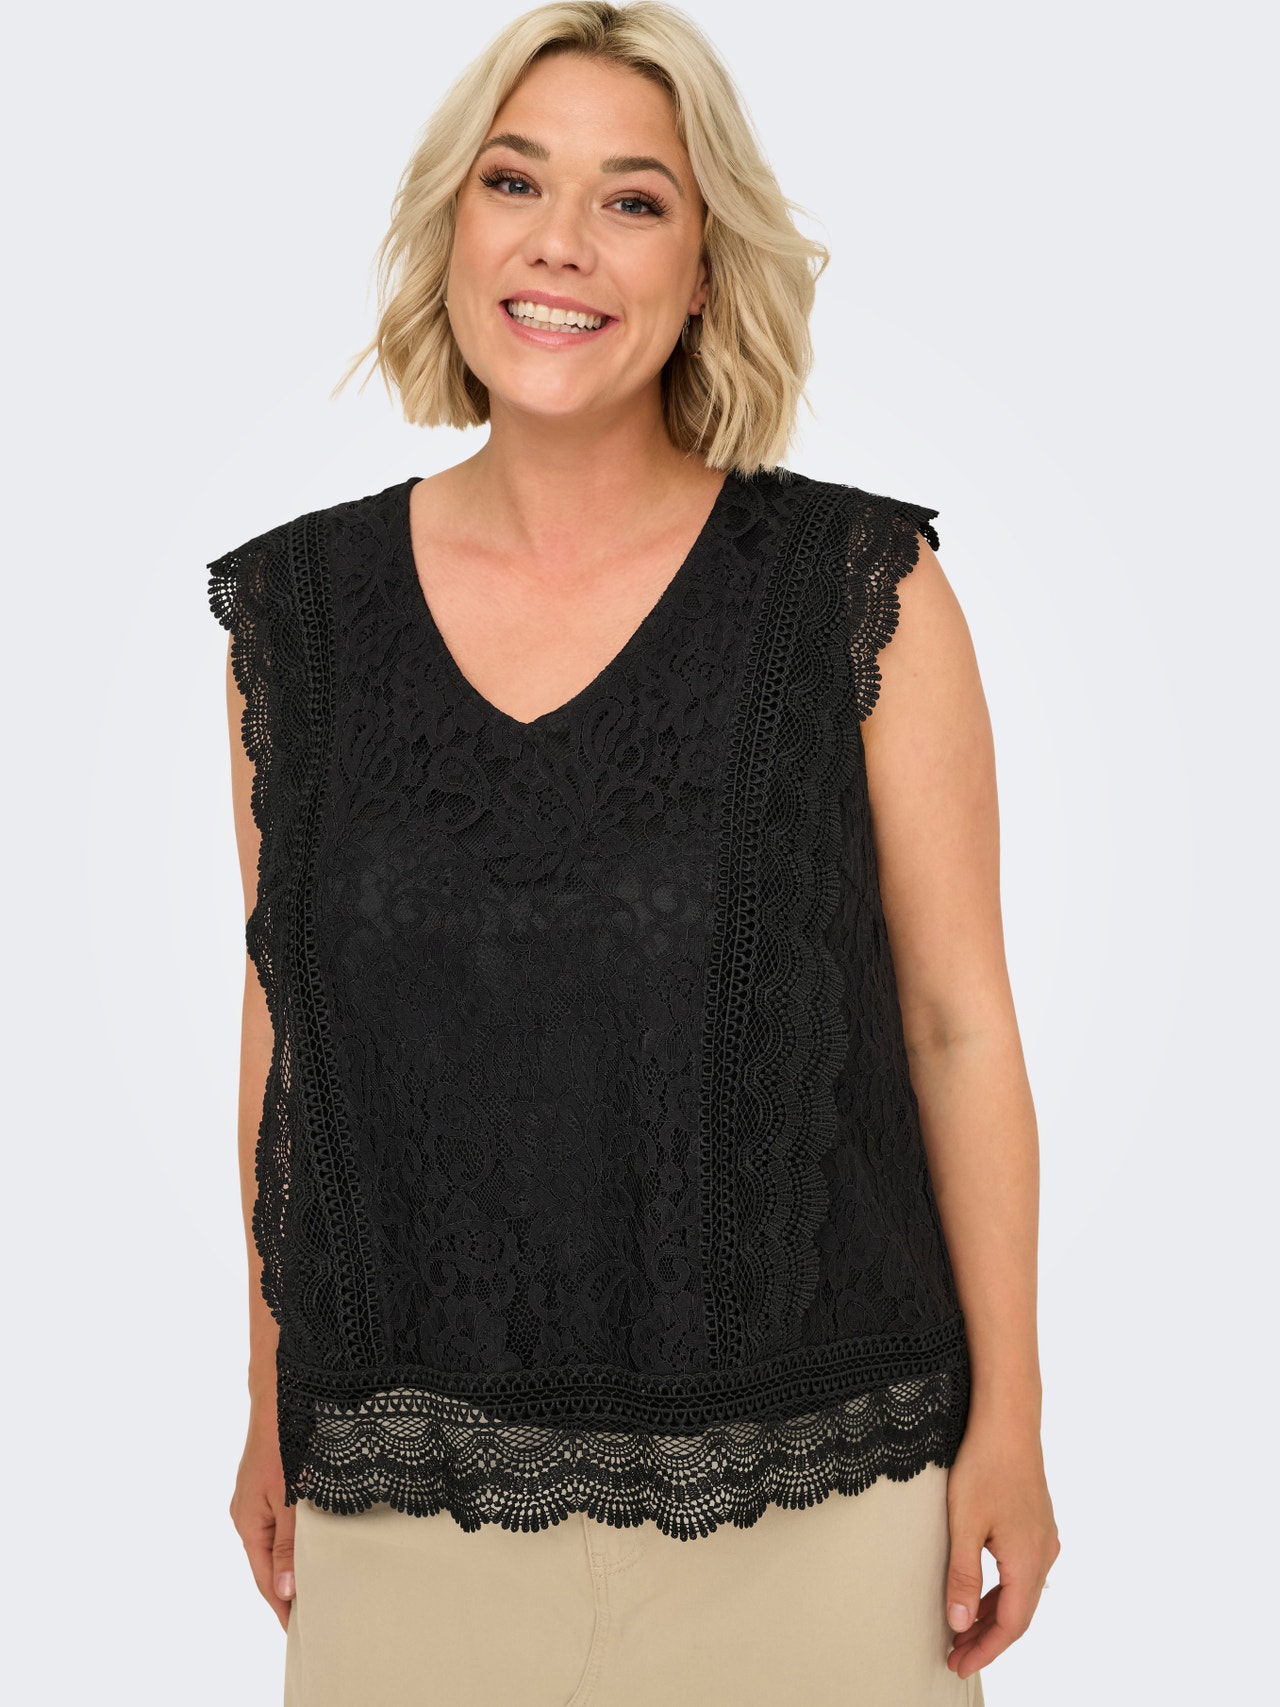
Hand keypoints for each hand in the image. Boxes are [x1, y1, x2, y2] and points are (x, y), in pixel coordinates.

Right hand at [229, 1406, 296, 1631]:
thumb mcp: (289, 1497)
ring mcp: (258, 1500)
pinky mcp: (270, 1487)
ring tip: (317, 1588)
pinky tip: (312, 1547)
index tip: (300, 1630)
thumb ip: (288, 1543)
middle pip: (268, 1565)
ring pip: (276, 1545)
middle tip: (315, 1615)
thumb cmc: (284, 1441)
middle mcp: (248, 1515)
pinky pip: (281, 1525)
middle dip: (289, 1591)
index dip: (282, 1606)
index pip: (264, 1578)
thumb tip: (286, 1590)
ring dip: (294, 1565)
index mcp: (248, 1522)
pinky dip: (295, 1542)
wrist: (281, 1394)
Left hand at [943, 1415, 1060, 1680]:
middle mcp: (1043, 1553)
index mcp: (1028, 1561)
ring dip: (994, 1614)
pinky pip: (1023, 1571)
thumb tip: (961, 1623)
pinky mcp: (1036, 1523)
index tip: (958, 1664)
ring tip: (964, 1629)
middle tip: (956, 1654)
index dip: (984, 1649)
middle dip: (987, 1637)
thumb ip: (963, 1577)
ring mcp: (1043, 1537)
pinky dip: (1003, 1590)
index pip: (1010, 1625)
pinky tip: (984, 1591)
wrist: (1008, 1420)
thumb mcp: (964, 1524)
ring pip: (1021, 1592)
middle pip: (1019, 1613)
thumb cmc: (985, 1466)